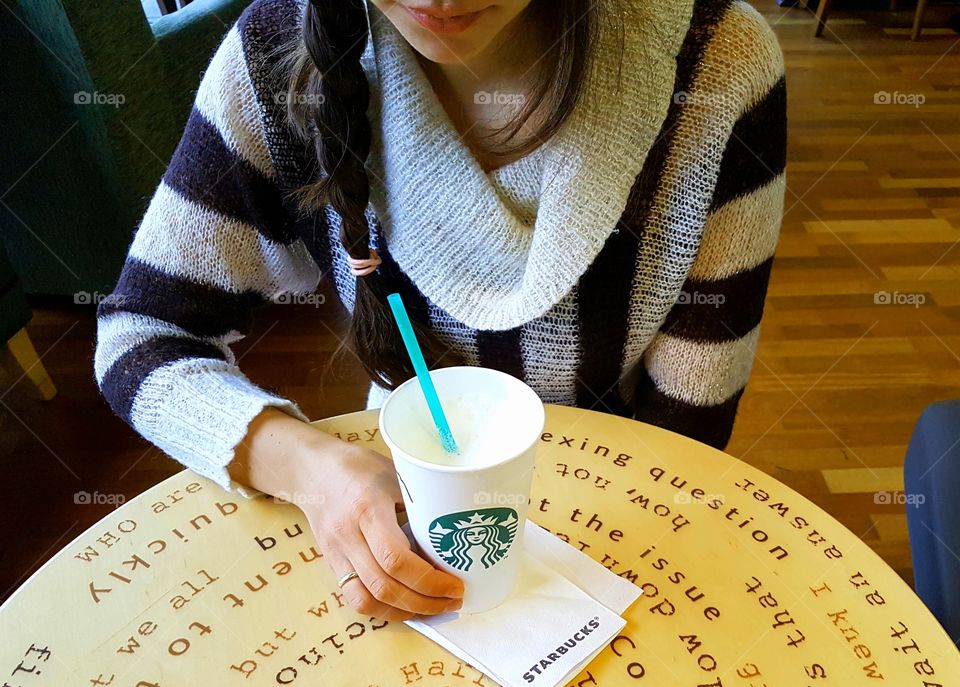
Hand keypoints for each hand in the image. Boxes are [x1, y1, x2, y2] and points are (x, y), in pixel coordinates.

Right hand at [228, 408, 464, 621]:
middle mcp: (348, 536)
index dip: (429, 579)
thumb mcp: (394, 473)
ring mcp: (336, 554)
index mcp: (367, 508)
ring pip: (367, 600)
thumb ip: (418, 502)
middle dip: (425, 601)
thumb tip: (455, 530)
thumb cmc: (359, 466)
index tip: (456, 583)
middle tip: (454, 599)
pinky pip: (355, 599)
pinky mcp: (332, 564)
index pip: (395, 558)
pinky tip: (406, 605)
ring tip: (434, 607)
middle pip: (384, 586)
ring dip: (405, 611)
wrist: (312, 469)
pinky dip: (383, 609)